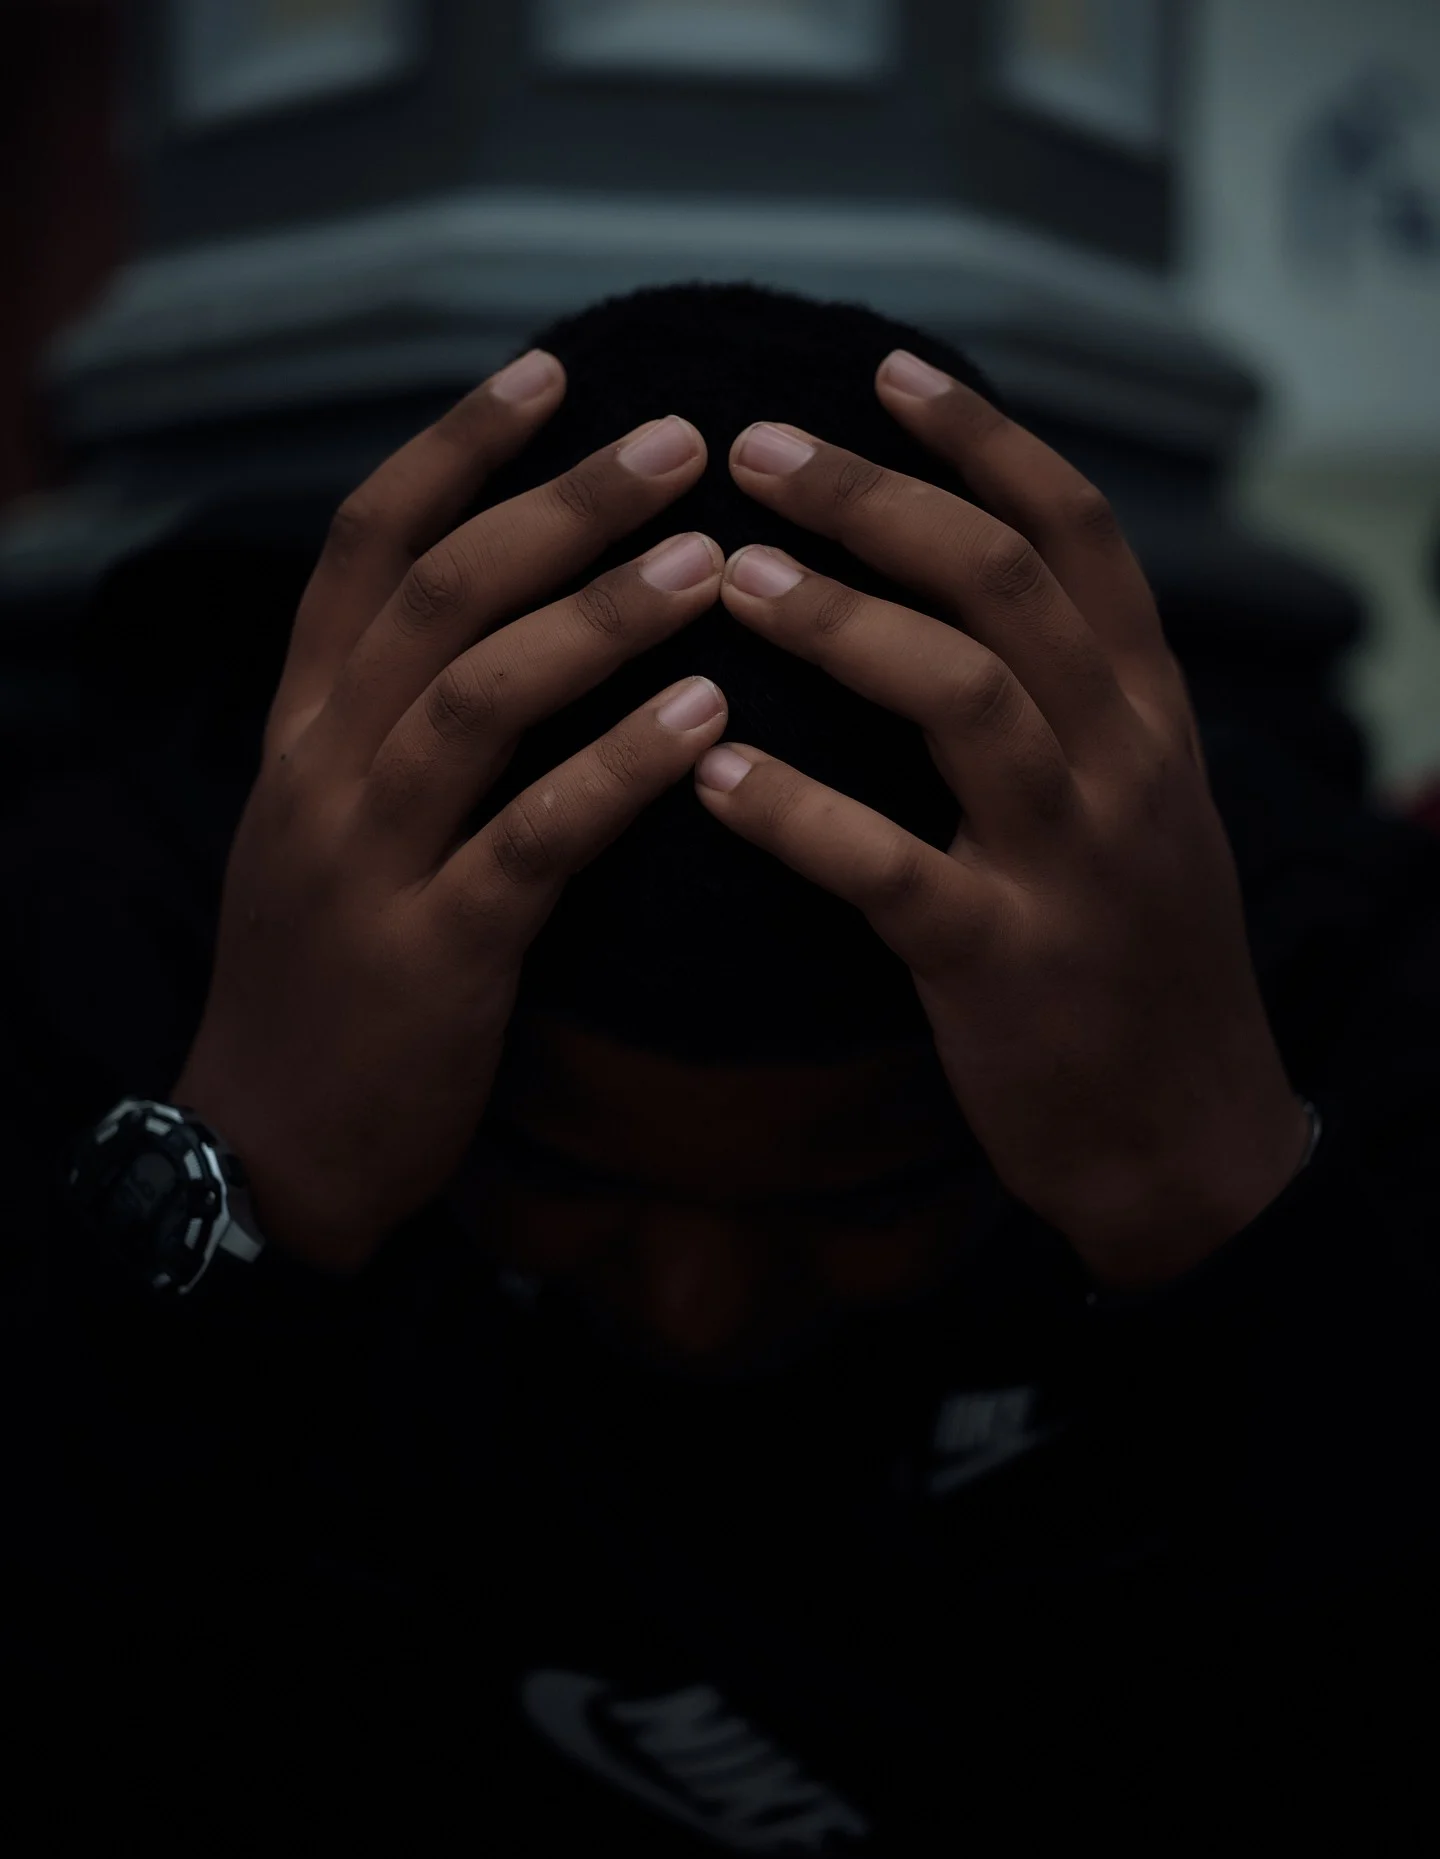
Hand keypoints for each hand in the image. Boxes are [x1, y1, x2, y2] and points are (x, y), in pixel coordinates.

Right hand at [172, 356, 728, 1272]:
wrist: (271, 1143)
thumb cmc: (328, 974)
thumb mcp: (323, 823)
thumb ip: (389, 718)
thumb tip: (506, 612)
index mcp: (301, 724)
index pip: (366, 544)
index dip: (458, 447)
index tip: (557, 370)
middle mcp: (322, 768)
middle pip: (438, 594)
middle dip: (561, 505)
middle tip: (683, 440)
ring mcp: (370, 857)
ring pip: (480, 695)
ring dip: (600, 615)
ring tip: (713, 557)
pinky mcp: (435, 951)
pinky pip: (536, 837)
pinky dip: (620, 768)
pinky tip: (707, 718)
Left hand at [693, 354, 1311, 1286]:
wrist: (1186, 1135)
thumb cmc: (1132, 954)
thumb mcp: (1138, 801)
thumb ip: (1071, 695)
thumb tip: (961, 584)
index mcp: (1147, 709)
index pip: (1073, 532)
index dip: (978, 440)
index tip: (877, 368)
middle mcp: (1123, 760)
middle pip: (1001, 583)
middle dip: (872, 499)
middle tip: (749, 447)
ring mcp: (1070, 861)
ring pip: (962, 695)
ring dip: (837, 622)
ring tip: (726, 578)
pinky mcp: (1001, 963)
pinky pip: (890, 867)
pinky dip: (796, 813)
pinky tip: (709, 774)